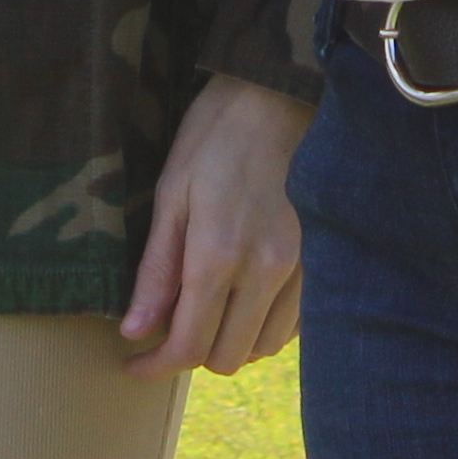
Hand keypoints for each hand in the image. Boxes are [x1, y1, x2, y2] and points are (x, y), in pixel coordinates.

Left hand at [120, 72, 307, 377]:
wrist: (282, 93)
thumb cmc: (217, 133)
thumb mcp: (171, 191)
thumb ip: (157, 269)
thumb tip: (135, 330)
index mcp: (220, 255)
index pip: (188, 345)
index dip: (156, 365)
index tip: (134, 363)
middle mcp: (267, 272)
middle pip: (227, 357)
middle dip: (191, 354)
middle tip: (167, 329)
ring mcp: (303, 269)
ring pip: (263, 347)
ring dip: (230, 341)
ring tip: (207, 311)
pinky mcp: (322, 261)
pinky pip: (292, 325)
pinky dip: (263, 325)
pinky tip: (243, 298)